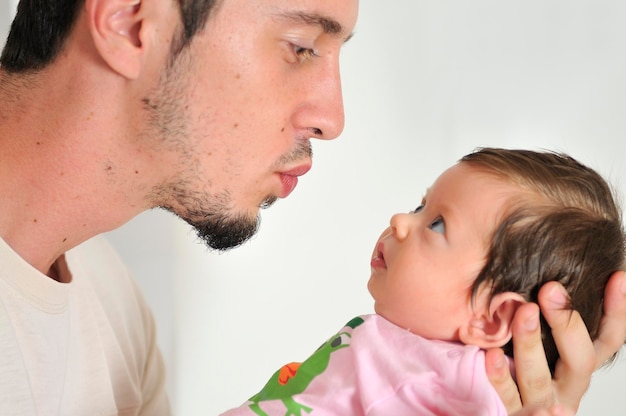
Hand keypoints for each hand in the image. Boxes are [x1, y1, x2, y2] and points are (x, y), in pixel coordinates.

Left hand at [486, 271, 625, 412]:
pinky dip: (501, 378)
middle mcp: (569, 386)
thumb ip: (560, 313)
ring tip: (524, 312)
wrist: (521, 412)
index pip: (610, 338)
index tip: (616, 277)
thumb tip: (564, 273)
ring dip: (530, 343)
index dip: (618, 310)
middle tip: (551, 289)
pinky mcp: (515, 413)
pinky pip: (507, 398)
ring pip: (538, 377)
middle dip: (567, 323)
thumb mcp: (552, 341)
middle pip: (580, 359)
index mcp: (581, 365)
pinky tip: (491, 355)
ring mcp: (542, 403)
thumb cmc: (530, 366)